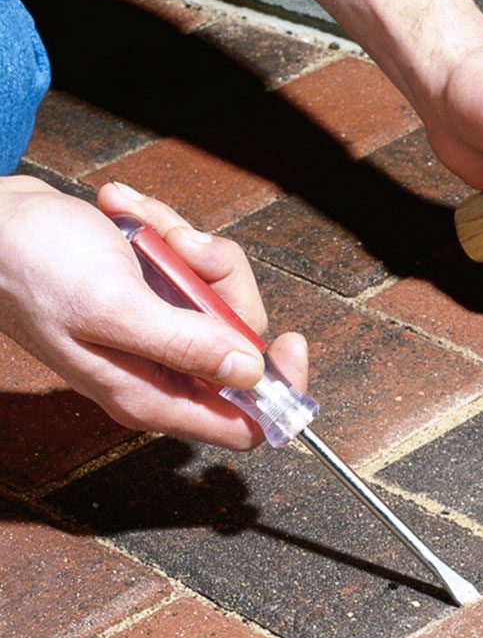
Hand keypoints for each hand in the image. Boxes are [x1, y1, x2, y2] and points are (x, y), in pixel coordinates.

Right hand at [0, 176, 306, 447]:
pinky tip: (128, 215)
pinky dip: (168, 230)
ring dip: (189, 247)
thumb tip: (251, 372)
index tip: (293, 341)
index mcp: (152, 394)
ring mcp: (160, 329)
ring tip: (143, 227)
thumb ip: (185, 346)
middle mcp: (162, 369)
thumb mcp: (112, 308)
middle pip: (244, 342)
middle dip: (221, 283)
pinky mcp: (157, 293)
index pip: (244, 422)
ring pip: (223, 293)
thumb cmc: (32, 267)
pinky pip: (195, 263)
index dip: (279, 389)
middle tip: (182, 249)